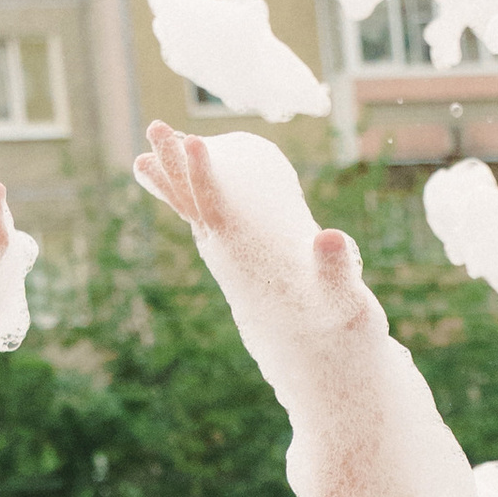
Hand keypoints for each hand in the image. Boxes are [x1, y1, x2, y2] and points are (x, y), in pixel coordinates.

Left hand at [136, 122, 372, 349]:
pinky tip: (189, 184)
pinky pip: (209, 222)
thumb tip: (329, 238)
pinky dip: (193, 198)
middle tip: (155, 127)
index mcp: (253, 264)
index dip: (204, 176)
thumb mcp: (347, 303)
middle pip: (194, 205)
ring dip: (175, 180)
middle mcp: (232, 261)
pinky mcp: (240, 263)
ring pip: (195, 213)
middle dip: (175, 166)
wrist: (325, 369)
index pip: (220, 212)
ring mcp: (232, 262)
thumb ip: (337, 271)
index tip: (191, 142)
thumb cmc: (339, 334)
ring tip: (151, 149)